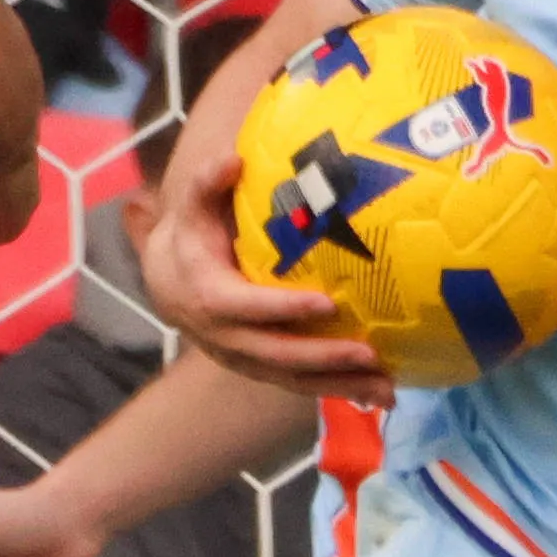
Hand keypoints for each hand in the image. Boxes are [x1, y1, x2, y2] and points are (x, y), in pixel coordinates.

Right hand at [139, 181, 389, 395]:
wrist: (169, 283)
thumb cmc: (193, 238)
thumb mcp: (193, 209)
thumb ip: (209, 183)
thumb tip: (233, 159)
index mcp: (211, 299)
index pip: (249, 308)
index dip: (284, 309)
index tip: (326, 305)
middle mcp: (227, 339)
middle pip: (277, 355)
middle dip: (323, 357)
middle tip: (369, 352)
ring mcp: (245, 360)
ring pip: (293, 380)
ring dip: (340, 386)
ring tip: (387, 389)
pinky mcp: (263, 370)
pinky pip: (302, 386)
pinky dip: (340, 392)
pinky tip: (381, 396)